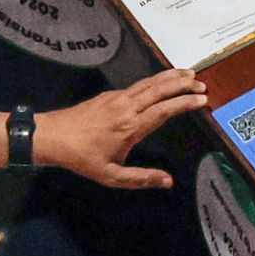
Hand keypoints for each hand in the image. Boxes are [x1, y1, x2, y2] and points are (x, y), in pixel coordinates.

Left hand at [31, 70, 210, 188]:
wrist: (52, 136)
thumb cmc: (82, 159)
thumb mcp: (112, 176)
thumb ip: (141, 178)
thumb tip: (168, 181)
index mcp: (130, 127)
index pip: (163, 110)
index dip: (184, 103)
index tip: (202, 100)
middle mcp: (126, 107)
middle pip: (159, 90)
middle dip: (182, 85)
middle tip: (202, 84)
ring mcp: (116, 98)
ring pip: (148, 83)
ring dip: (169, 77)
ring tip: (188, 74)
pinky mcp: (109, 95)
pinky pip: (137, 85)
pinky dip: (154, 80)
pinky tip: (160, 82)